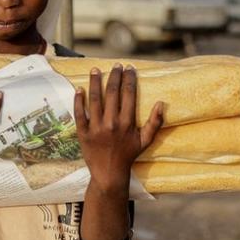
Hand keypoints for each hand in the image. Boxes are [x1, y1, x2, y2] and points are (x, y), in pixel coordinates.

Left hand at [73, 65, 163, 187]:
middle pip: (112, 93)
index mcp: (127, 123)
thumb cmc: (128, 155)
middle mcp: (111, 123)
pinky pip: (79, 114)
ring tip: (95, 70)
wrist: (109, 173)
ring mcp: (95, 128)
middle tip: (116, 66)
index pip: (128, 94)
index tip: (129, 68)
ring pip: (95, 99)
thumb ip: (155, 122)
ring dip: (95, 82)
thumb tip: (161, 103)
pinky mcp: (83, 133)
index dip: (129, 79)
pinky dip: (78, 100)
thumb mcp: (145, 141)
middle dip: (115, 76)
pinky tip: (79, 88)